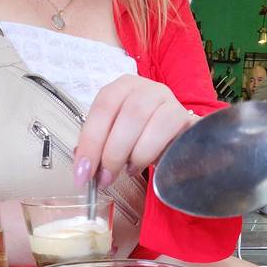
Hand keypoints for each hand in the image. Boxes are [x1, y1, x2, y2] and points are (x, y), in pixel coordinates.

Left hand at [73, 75, 195, 188]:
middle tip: (105, 178)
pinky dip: (150, 153)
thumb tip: (82, 167)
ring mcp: (168, 100)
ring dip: (131, 154)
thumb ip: (98, 147)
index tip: (82, 172)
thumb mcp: (115, 138)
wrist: (175, 141)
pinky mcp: (185, 118)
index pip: (102, 108)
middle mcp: (146, 88)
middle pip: (126, 114)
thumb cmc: (140, 138)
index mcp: (122, 88)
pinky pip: (167, 133)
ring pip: (145, 121)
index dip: (90, 142)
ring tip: (127, 171)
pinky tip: (144, 165)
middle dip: (111, 152)